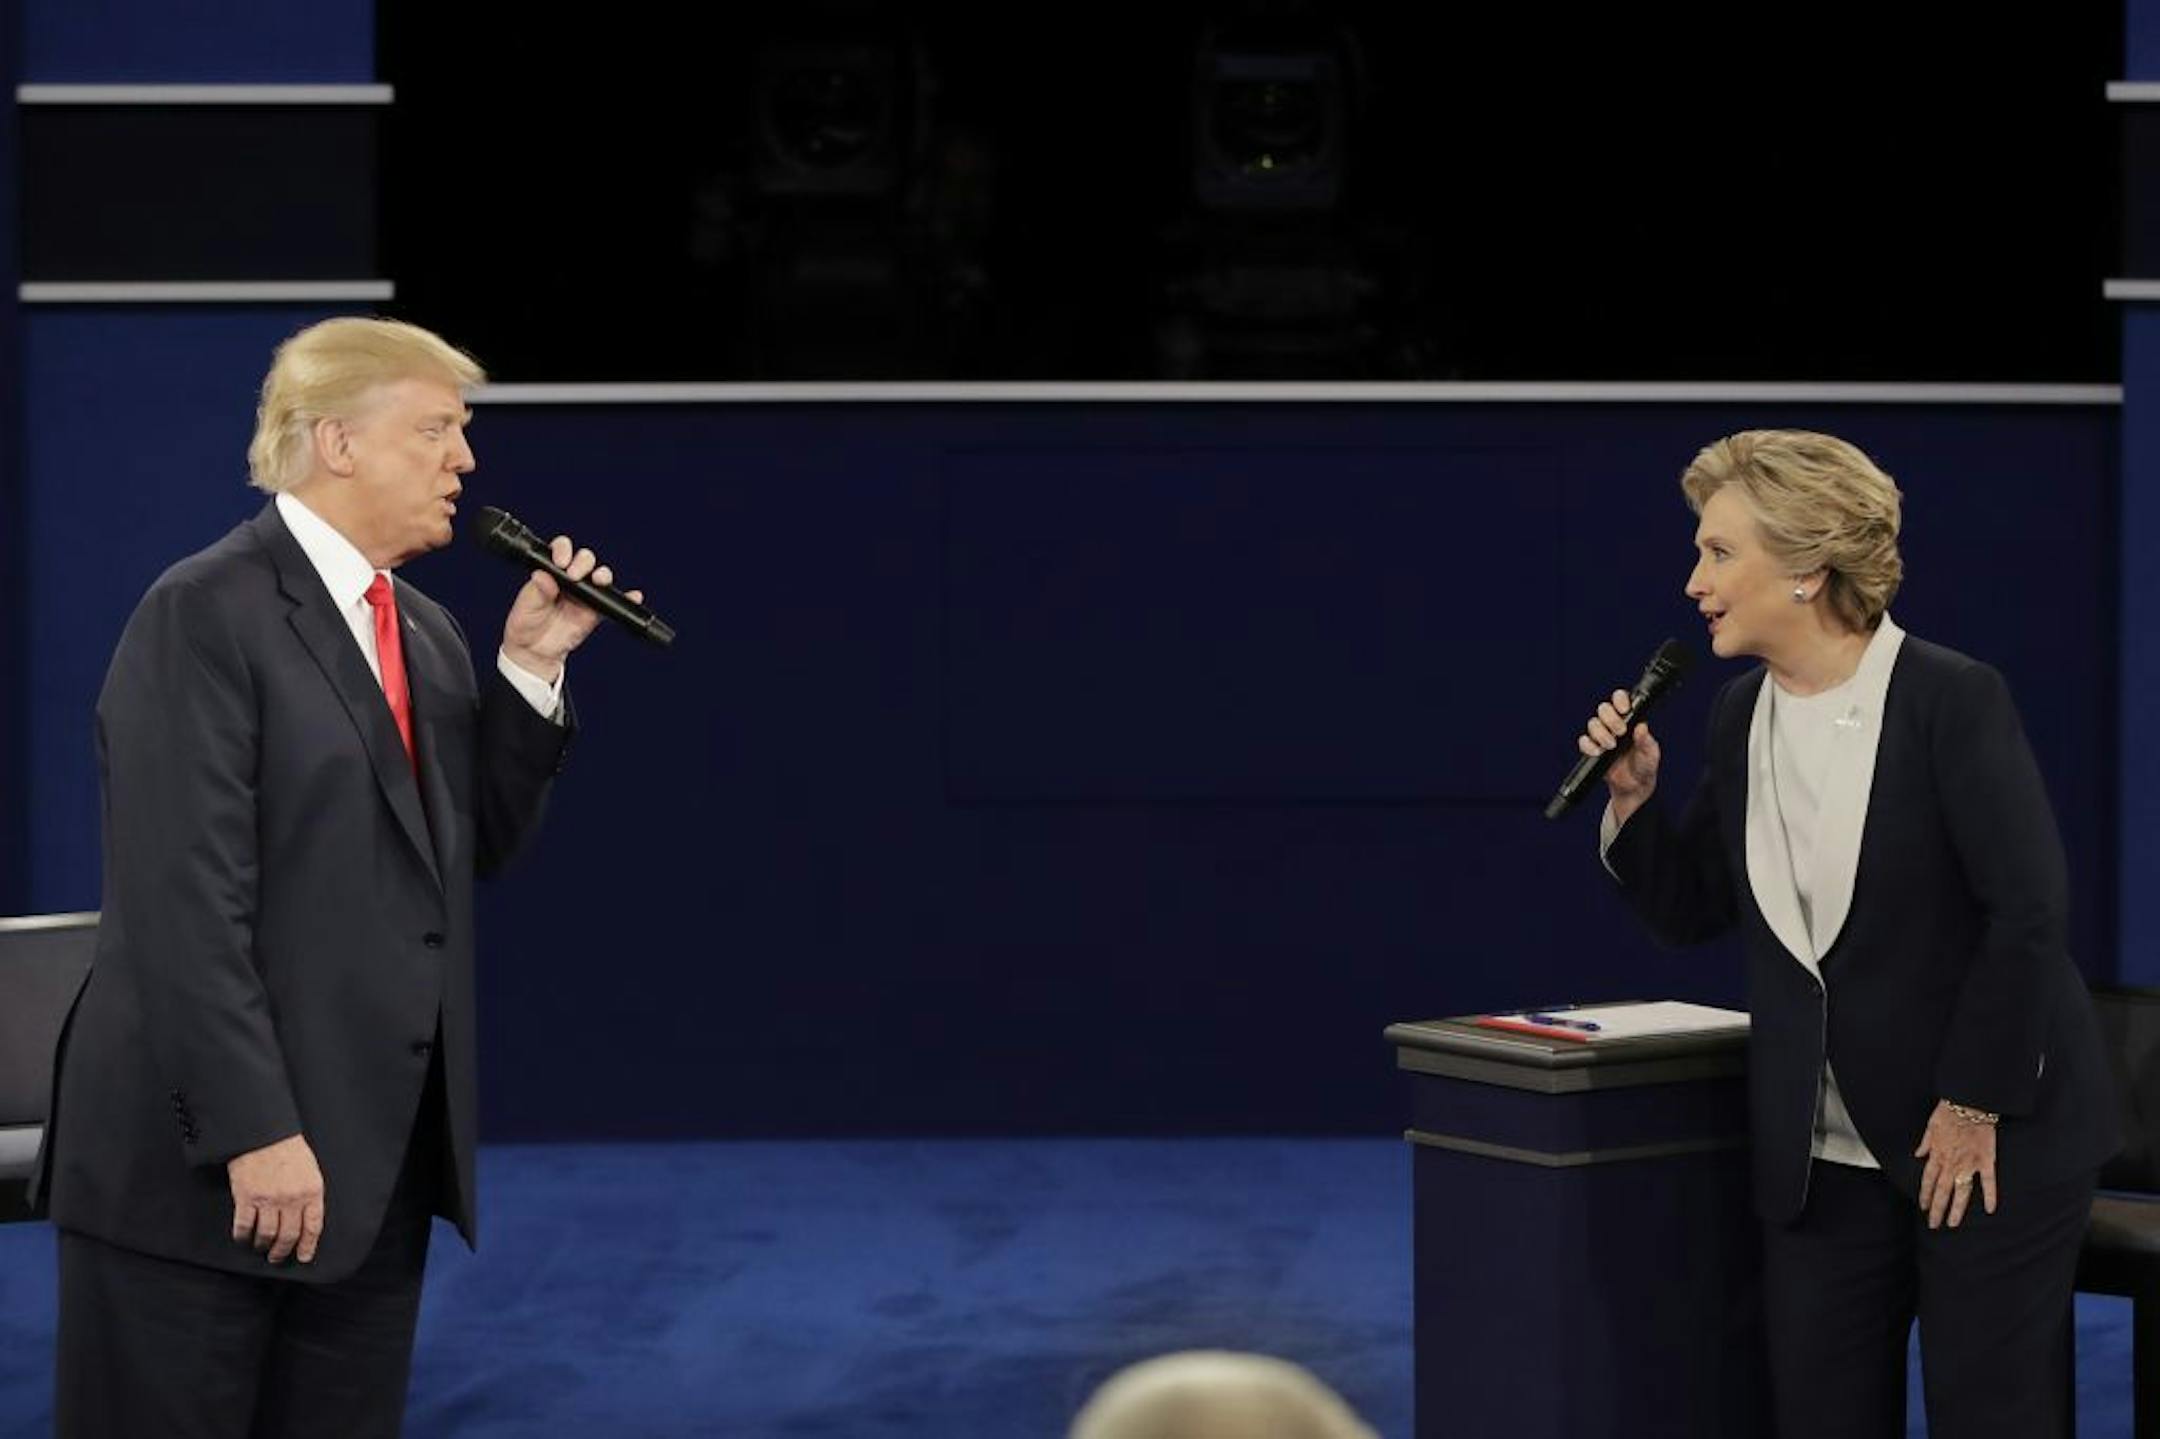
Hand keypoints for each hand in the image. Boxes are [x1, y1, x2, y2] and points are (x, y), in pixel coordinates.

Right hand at [227, 1133, 324, 1263]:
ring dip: (263, 1246)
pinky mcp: (246, 1198)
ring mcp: (268, 1200)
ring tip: (261, 1248)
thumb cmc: (288, 1150)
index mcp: (311, 1191)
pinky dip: (243, 1237)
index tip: (304, 1256)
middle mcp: (291, 1198)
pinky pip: (244, 1227)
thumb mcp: (310, 1170)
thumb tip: (308, 1219)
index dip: (308, 1246)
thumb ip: (310, 1195)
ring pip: (266, 1235)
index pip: (313, 1227)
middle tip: (277, 1257)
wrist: (263, 1134)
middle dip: (283, 1251)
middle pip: (288, 1236)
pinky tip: (244, 1239)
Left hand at [501, 535, 645, 680]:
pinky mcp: (595, 611)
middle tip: (574, 575)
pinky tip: (633, 595)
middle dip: (583, 562)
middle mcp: (570, 579)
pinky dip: (626, 598)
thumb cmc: (526, 624)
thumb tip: (542, 576)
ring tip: (600, 580)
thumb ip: (536, 591)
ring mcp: (585, 594)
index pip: (561, 550)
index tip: (561, 562)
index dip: (563, 550)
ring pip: (600, 576)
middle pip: (585, 559)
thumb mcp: (526, 605)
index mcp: (551, 572)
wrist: (535, 651)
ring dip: (603, 574)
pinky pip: (612, 602)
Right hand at [1578, 689, 1660, 823]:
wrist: (1634, 787)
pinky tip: (1598, 752)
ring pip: (1593, 723)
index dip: (1620, 700)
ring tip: (1611, 746)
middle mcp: (1614, 725)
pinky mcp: (1592, 750)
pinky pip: (1584, 741)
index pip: (1621, 700)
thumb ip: (1646, 741)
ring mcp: (1602, 736)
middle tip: (1620, 732)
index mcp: (1630, 720)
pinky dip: (1589, 746)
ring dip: (1600, 733)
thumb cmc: (1645, 766)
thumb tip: (1642, 727)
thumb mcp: (1651, 754)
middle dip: (1610, 718)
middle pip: (1604, 709)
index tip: (1624, 709)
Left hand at [1915, 1099, 1998, 1228]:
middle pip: (1942, 1191)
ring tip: (1953, 1223)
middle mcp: (1951, 1163)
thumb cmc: (1949, 1112)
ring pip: (1961, 1191)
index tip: (1923, 1207)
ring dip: (1956, 1209)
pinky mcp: (1986, 1161)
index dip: (1925, 1195)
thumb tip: (1918, 1155)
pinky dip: (1990, 1196)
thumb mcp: (1930, 1126)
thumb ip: (1925, 1143)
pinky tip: (1989, 1210)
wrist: (1970, 1103)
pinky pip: (1988, 1181)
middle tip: (1934, 1225)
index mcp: (1937, 1155)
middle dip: (1937, 1209)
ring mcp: (1969, 1164)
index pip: (1928, 1180)